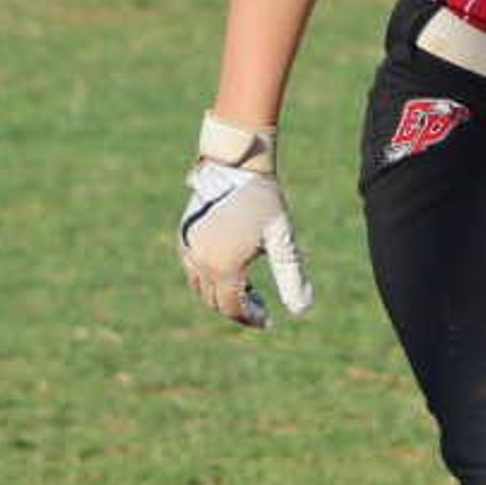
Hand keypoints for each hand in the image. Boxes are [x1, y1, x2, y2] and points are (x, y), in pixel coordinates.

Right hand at [177, 115, 313, 327]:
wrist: (235, 165)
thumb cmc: (262, 200)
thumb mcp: (282, 239)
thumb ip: (291, 276)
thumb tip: (301, 311)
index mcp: (224, 266)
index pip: (233, 307)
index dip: (251, 317)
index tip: (267, 319)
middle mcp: (200, 262)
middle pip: (215, 301)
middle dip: (238, 308)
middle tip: (260, 303)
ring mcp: (188, 249)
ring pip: (200, 287)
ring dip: (222, 294)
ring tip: (248, 287)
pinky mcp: (184, 236)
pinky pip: (192, 269)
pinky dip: (209, 277)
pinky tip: (231, 267)